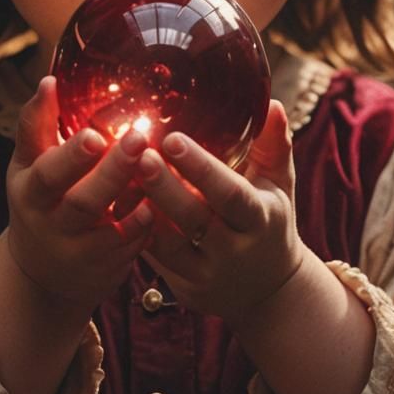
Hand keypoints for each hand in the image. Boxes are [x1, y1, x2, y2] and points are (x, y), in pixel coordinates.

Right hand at [5, 76, 152, 309]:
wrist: (42, 273)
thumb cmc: (41, 200)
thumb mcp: (28, 165)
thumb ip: (36, 125)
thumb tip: (49, 80)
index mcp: (30, 191)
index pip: (46, 173)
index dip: (70, 156)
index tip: (95, 134)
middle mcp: (51, 224)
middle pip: (81, 202)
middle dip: (111, 172)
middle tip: (138, 138)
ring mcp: (78, 251)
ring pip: (107, 229)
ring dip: (134, 198)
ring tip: (156, 168)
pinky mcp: (105, 268)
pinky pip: (129, 248)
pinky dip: (146, 227)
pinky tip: (162, 204)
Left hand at [135, 100, 306, 327]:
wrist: (267, 290)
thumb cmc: (269, 221)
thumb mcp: (279, 185)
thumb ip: (274, 145)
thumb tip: (271, 104)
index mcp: (260, 219)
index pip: (231, 194)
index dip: (202, 169)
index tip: (173, 139)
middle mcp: (234, 249)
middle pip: (194, 219)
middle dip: (164, 187)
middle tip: (137, 155)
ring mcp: (207, 272)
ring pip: (168, 244)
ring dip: (141, 210)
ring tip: (119, 176)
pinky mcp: (183, 286)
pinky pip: (154, 259)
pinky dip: (134, 231)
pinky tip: (114, 201)